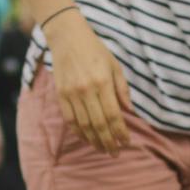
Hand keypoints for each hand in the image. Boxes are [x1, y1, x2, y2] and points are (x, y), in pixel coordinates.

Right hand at [46, 13, 132, 153]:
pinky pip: (70, 120)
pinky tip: (87, 138)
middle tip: (115, 152)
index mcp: (103, 82)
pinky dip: (79, 132)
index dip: (120, 132)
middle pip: (99, 124)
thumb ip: (122, 89)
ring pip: (84, 125)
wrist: (67, 37)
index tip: (126, 142)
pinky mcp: (61, 94)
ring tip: (103, 149)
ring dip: (94, 140)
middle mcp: (86, 90)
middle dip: (108, 141)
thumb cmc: (95, 50)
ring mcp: (71, 93)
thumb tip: (128, 111)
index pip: (113, 115)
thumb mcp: (115, 66)